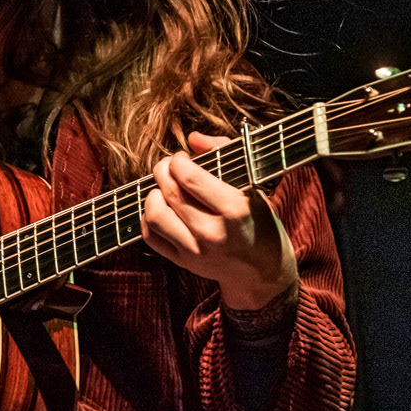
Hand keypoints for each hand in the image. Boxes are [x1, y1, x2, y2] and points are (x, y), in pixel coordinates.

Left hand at [141, 131, 298, 309]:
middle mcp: (213, 233)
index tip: (183, 158)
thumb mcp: (252, 186)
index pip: (190, 178)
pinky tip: (161, 209)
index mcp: (235, 210)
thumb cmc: (258, 222)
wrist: (261, 272)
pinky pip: (150, 236)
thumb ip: (224, 153)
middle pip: (170, 192)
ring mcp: (196, 251)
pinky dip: (148, 218)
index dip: (178, 161)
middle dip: (163, 171)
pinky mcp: (183, 263)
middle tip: (169, 167)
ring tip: (164, 189)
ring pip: (154, 215)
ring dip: (153, 195)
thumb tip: (193, 138)